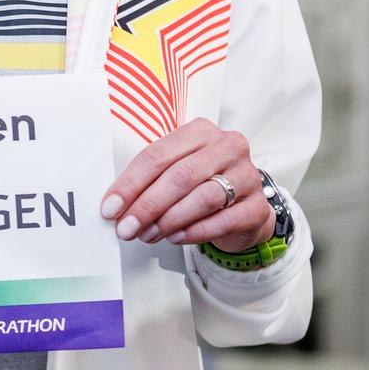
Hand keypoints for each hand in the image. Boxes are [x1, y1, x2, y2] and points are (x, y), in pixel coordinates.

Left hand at [100, 119, 274, 249]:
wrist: (243, 207)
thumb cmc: (202, 184)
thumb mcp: (176, 170)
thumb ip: (150, 181)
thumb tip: (116, 207)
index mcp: (200, 131)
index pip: (158, 155)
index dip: (130, 184)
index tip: (110, 208)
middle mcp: (227, 147)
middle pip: (180, 176)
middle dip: (148, 205)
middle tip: (127, 228)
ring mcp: (247, 175)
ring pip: (203, 198)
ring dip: (169, 220)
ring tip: (148, 234)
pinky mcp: (258, 206)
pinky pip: (223, 220)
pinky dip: (194, 231)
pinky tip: (175, 238)